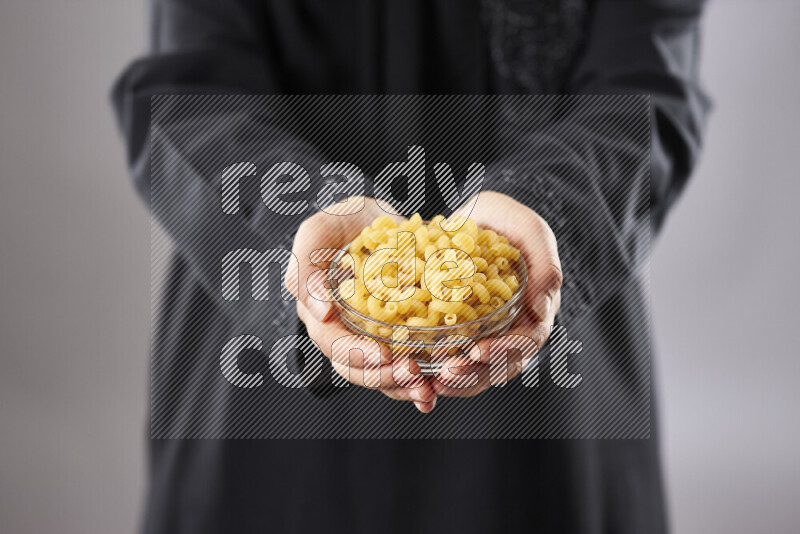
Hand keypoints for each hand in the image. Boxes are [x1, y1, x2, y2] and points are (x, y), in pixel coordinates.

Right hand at [286, 197, 437, 412]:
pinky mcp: (401, 335)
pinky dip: (423, 380)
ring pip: (384, 374)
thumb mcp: (318, 232)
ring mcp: (373, 337)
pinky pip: (408, 364)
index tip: (383, 355)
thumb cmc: (343, 221)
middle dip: (384, 377)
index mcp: (322, 314)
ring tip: (427, 389)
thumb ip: (306, 267)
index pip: (334, 344)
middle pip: (359, 369)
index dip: (357, 355)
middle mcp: (346, 332)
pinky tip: (438, 389)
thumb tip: (320, 312)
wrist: (380, 218)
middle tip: (412, 373)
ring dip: (404, 386)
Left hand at [432, 191, 562, 397]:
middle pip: (501, 364)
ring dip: (456, 380)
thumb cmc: (507, 220)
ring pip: (477, 369)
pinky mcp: (459, 331)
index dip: (504, 351)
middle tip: (446, 373)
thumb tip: (544, 308)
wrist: (475, 215)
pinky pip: (452, 358)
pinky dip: (437, 370)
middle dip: (474, 374)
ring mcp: (486, 332)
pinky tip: (418, 373)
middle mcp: (512, 327)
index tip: (478, 351)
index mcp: (534, 309)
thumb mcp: (529, 229)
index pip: (525, 341)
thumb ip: (544, 263)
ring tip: (430, 383)